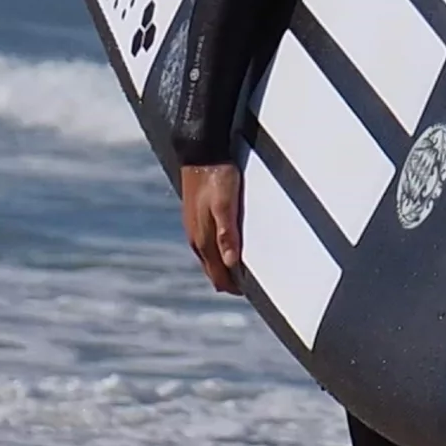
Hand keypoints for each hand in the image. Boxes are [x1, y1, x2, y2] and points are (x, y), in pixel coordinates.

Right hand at [180, 163, 243, 292]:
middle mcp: (195, 239)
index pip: (219, 277)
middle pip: (213, 272)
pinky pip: (207, 246)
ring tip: (243, 268)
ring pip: (209, 259)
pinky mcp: (195, 219)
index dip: (235, 287)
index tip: (252, 292)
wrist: (200, 153)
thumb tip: (232, 264)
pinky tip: (230, 247)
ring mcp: (193, 229)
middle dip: (230, 281)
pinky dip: (219, 253)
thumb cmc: (217, 177)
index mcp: (203, 240)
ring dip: (224, 267)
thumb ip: (228, 235)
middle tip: (251, 284)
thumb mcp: (226, 205)